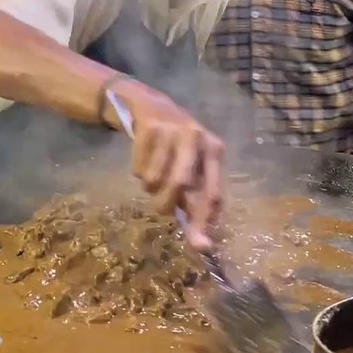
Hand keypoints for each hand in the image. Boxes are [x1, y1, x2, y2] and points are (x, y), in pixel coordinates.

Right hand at [108, 79, 223, 251]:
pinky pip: (138, 167)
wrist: (149, 105)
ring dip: (149, 187)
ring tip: (152, 177)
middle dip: (166, 203)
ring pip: (155, 178)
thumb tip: (202, 244)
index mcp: (214, 150)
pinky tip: (143, 159)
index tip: (201, 246)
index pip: (214, 192)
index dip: (205, 220)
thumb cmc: (177, 146)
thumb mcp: (193, 167)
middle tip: (160, 208)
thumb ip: (197, 203)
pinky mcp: (149, 127)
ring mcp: (172, 130)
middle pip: (181, 185)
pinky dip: (137, 171)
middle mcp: (196, 137)